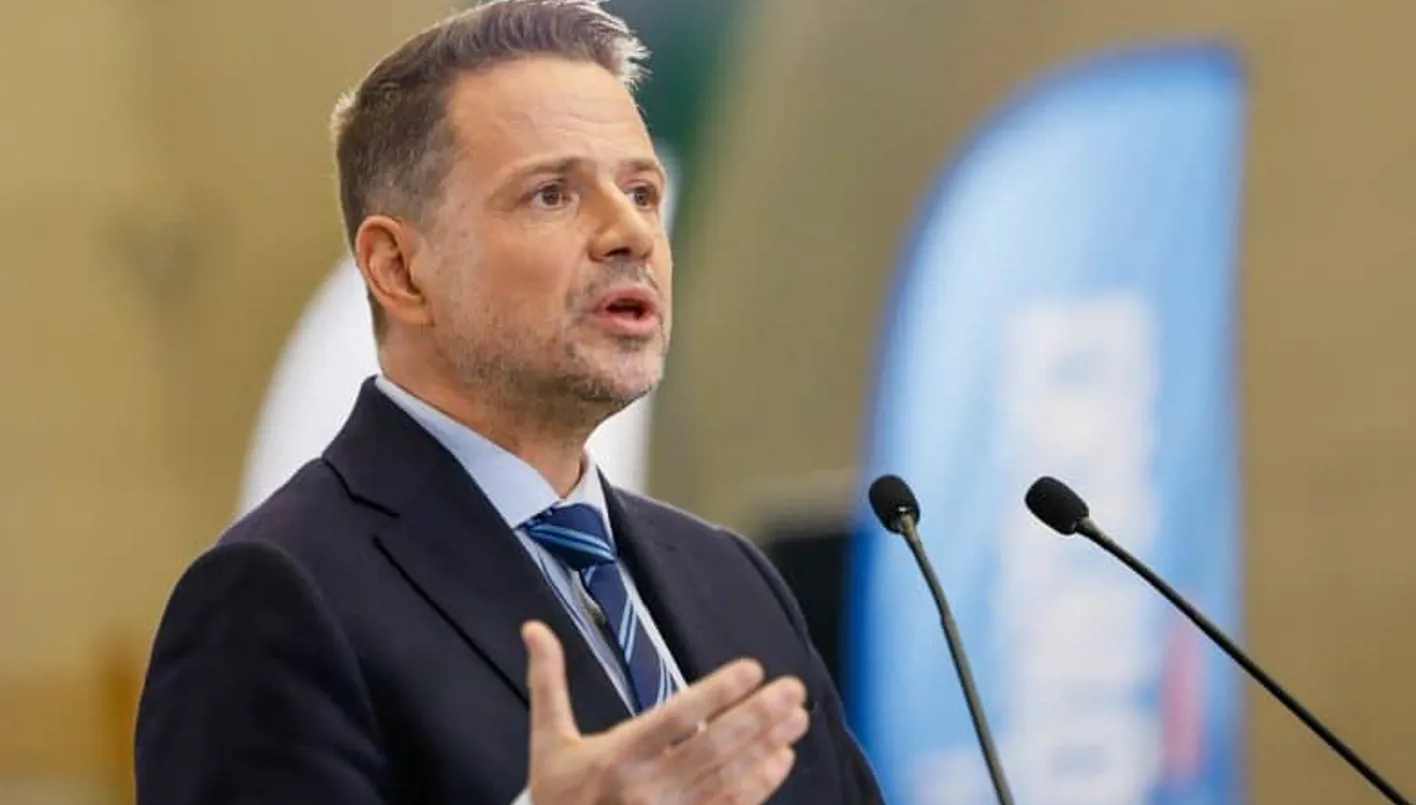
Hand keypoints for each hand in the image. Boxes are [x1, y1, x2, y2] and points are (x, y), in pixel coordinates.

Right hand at [522, 621, 809, 804]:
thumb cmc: (558, 797)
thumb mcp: (548, 741)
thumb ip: (548, 681)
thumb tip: (534, 628)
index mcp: (619, 757)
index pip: (678, 717)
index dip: (717, 692)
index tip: (752, 668)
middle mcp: (650, 788)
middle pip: (716, 746)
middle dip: (759, 715)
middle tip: (793, 689)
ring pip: (732, 776)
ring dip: (769, 744)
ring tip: (798, 717)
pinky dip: (761, 783)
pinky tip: (781, 759)